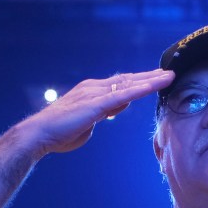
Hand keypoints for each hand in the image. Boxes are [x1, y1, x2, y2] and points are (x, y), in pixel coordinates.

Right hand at [19, 69, 174, 155]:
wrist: (39, 134)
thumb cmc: (60, 132)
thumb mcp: (88, 122)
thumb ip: (103, 113)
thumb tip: (116, 109)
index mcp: (91, 92)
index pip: (119, 84)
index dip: (138, 81)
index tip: (155, 78)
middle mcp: (94, 88)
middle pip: (127, 79)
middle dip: (149, 76)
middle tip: (168, 72)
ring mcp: (95, 94)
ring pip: (128, 84)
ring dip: (150, 80)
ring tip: (168, 76)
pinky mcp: (95, 104)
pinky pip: (122, 95)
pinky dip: (140, 90)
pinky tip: (153, 86)